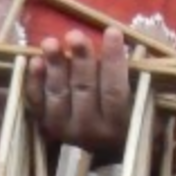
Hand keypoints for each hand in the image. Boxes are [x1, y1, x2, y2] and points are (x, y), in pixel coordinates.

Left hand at [25, 24, 131, 150]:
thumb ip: (133, 74)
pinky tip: (35, 61)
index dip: (113, 61)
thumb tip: (126, 37)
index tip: (112, 31)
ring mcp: (64, 130)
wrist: (105, 143)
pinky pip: (37, 102)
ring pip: (59, 95)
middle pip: (84, 91)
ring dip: (54, 66)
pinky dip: (35, 82)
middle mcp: (90, 131)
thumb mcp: (140, 97)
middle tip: (75, 35)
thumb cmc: (129, 111)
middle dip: (80, 60)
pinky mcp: (45, 125)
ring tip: (50, 42)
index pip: (115, 90)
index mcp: (118, 125)